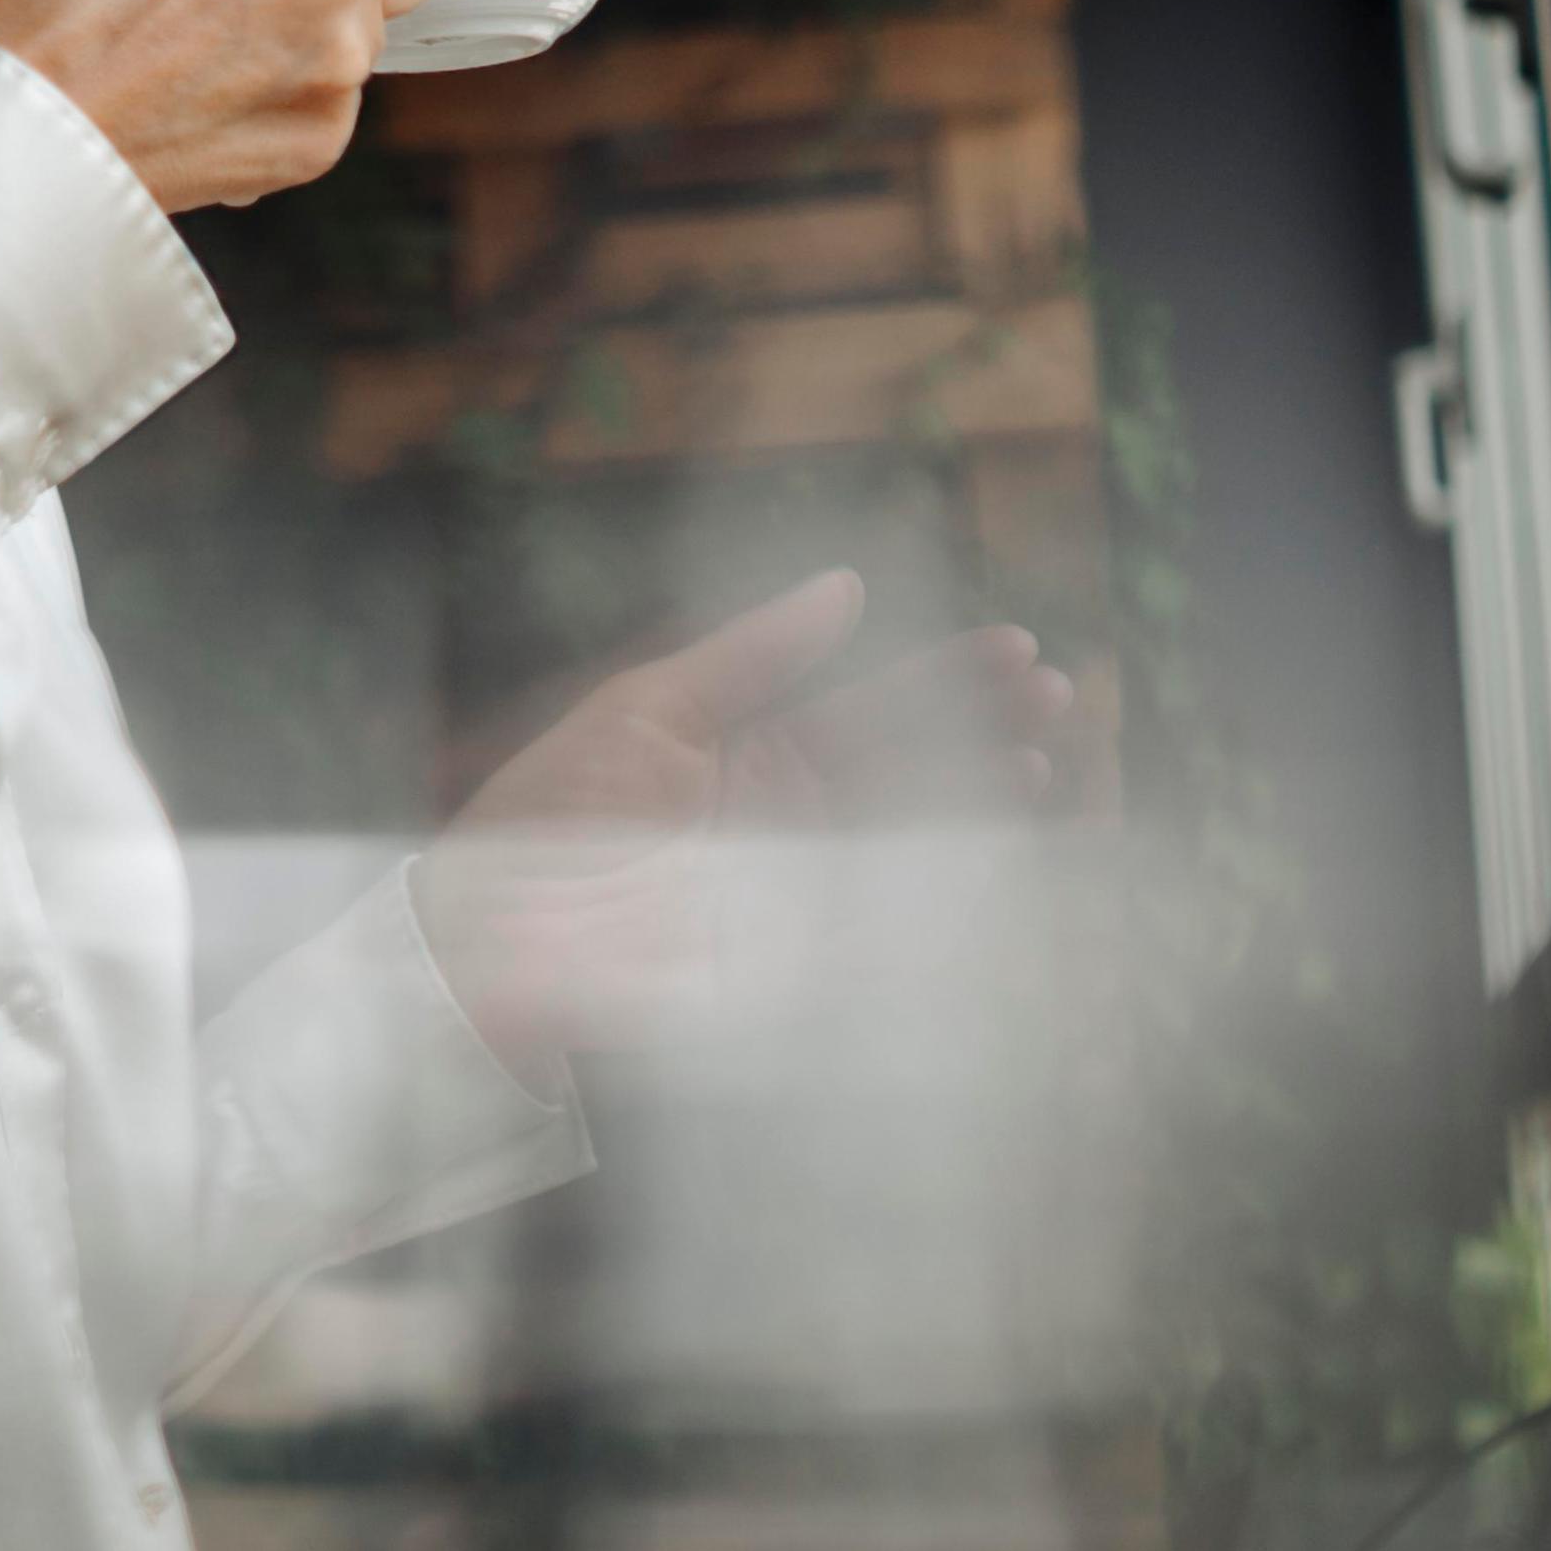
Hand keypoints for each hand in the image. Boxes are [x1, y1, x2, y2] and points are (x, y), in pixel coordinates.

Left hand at [408, 573, 1074, 1080]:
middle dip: (988, 732)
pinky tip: (999, 858)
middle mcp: (796, 822)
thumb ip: (752, 654)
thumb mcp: (648, 709)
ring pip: (917, 844)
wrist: (492, 940)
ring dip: (984, 807)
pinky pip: (890, 928)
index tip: (1016, 646)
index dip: (949, 676)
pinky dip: (949, 897)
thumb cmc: (551, 814)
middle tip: (1058, 696)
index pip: (876, 706)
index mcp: (759, 752)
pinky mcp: (800, 965)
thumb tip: (848, 585)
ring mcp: (804, 895)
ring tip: (1043, 764)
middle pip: (916, 771)